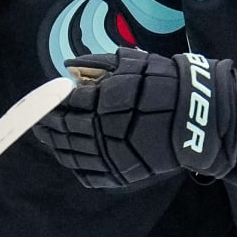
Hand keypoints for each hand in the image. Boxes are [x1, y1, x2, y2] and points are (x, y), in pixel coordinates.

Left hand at [32, 47, 236, 187]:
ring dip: (56, 145)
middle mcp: (102, 130)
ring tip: (48, 138)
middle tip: (39, 121)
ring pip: (72, 153)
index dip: (52, 102)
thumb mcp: (132, 63)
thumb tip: (68, 67)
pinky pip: (87, 174)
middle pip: (65, 130)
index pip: (67, 104)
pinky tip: (68, 157)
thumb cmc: (165, 84)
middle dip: (48, 125)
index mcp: (103, 101)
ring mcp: (110, 155)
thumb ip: (96, 64)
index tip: (44, 100)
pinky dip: (73, 165)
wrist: (197, 118)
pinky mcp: (120, 173)